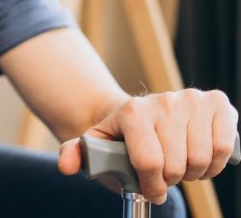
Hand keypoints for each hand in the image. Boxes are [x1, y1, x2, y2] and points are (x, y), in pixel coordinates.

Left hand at [58, 89, 238, 203]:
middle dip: (170, 179)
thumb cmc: (119, 136)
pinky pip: (224, 147)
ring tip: (180, 167)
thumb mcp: (94, 144)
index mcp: (133, 111)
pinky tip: (200, 159)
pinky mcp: (217, 103)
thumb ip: (74, 154)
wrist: (142, 115)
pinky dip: (215, 163)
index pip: (149, 163)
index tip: (149, 189)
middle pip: (177, 165)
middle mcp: (165, 101)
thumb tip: (66, 166)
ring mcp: (192, 100)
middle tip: (163, 175)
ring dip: (193, 173)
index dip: (150, 185)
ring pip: (202, 158)